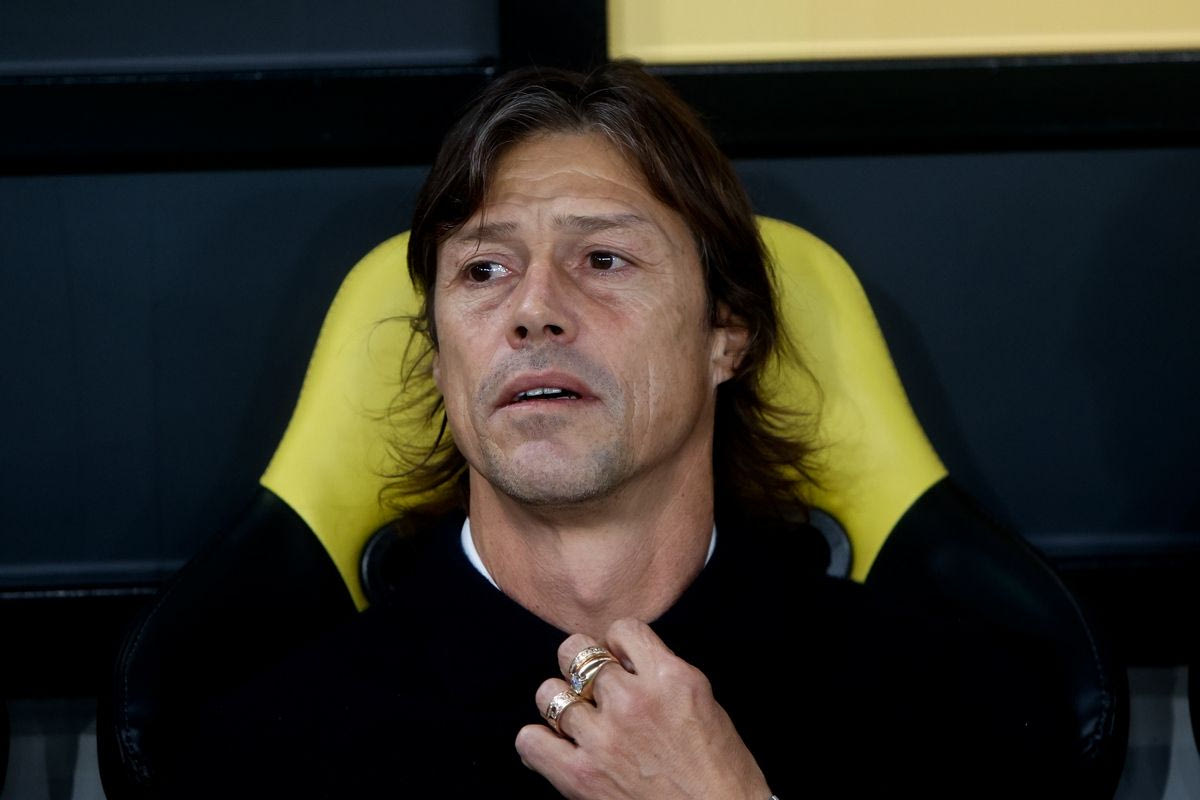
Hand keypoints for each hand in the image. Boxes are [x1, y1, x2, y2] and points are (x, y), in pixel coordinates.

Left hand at [514, 618, 771, 799]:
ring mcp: (603, 738)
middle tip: (591, 685)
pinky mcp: (581, 776)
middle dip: (580, 664)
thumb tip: (623, 661)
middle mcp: (632, 701)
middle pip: (575, 652)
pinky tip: (557, 747)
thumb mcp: (701, 701)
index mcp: (669, 677)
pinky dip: (538, 742)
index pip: (622, 628)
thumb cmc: (720, 769)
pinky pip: (531, 741)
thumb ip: (660, 673)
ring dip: (561, 703)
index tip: (620, 661)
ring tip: (576, 718)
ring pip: (549, 693)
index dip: (616, 644)